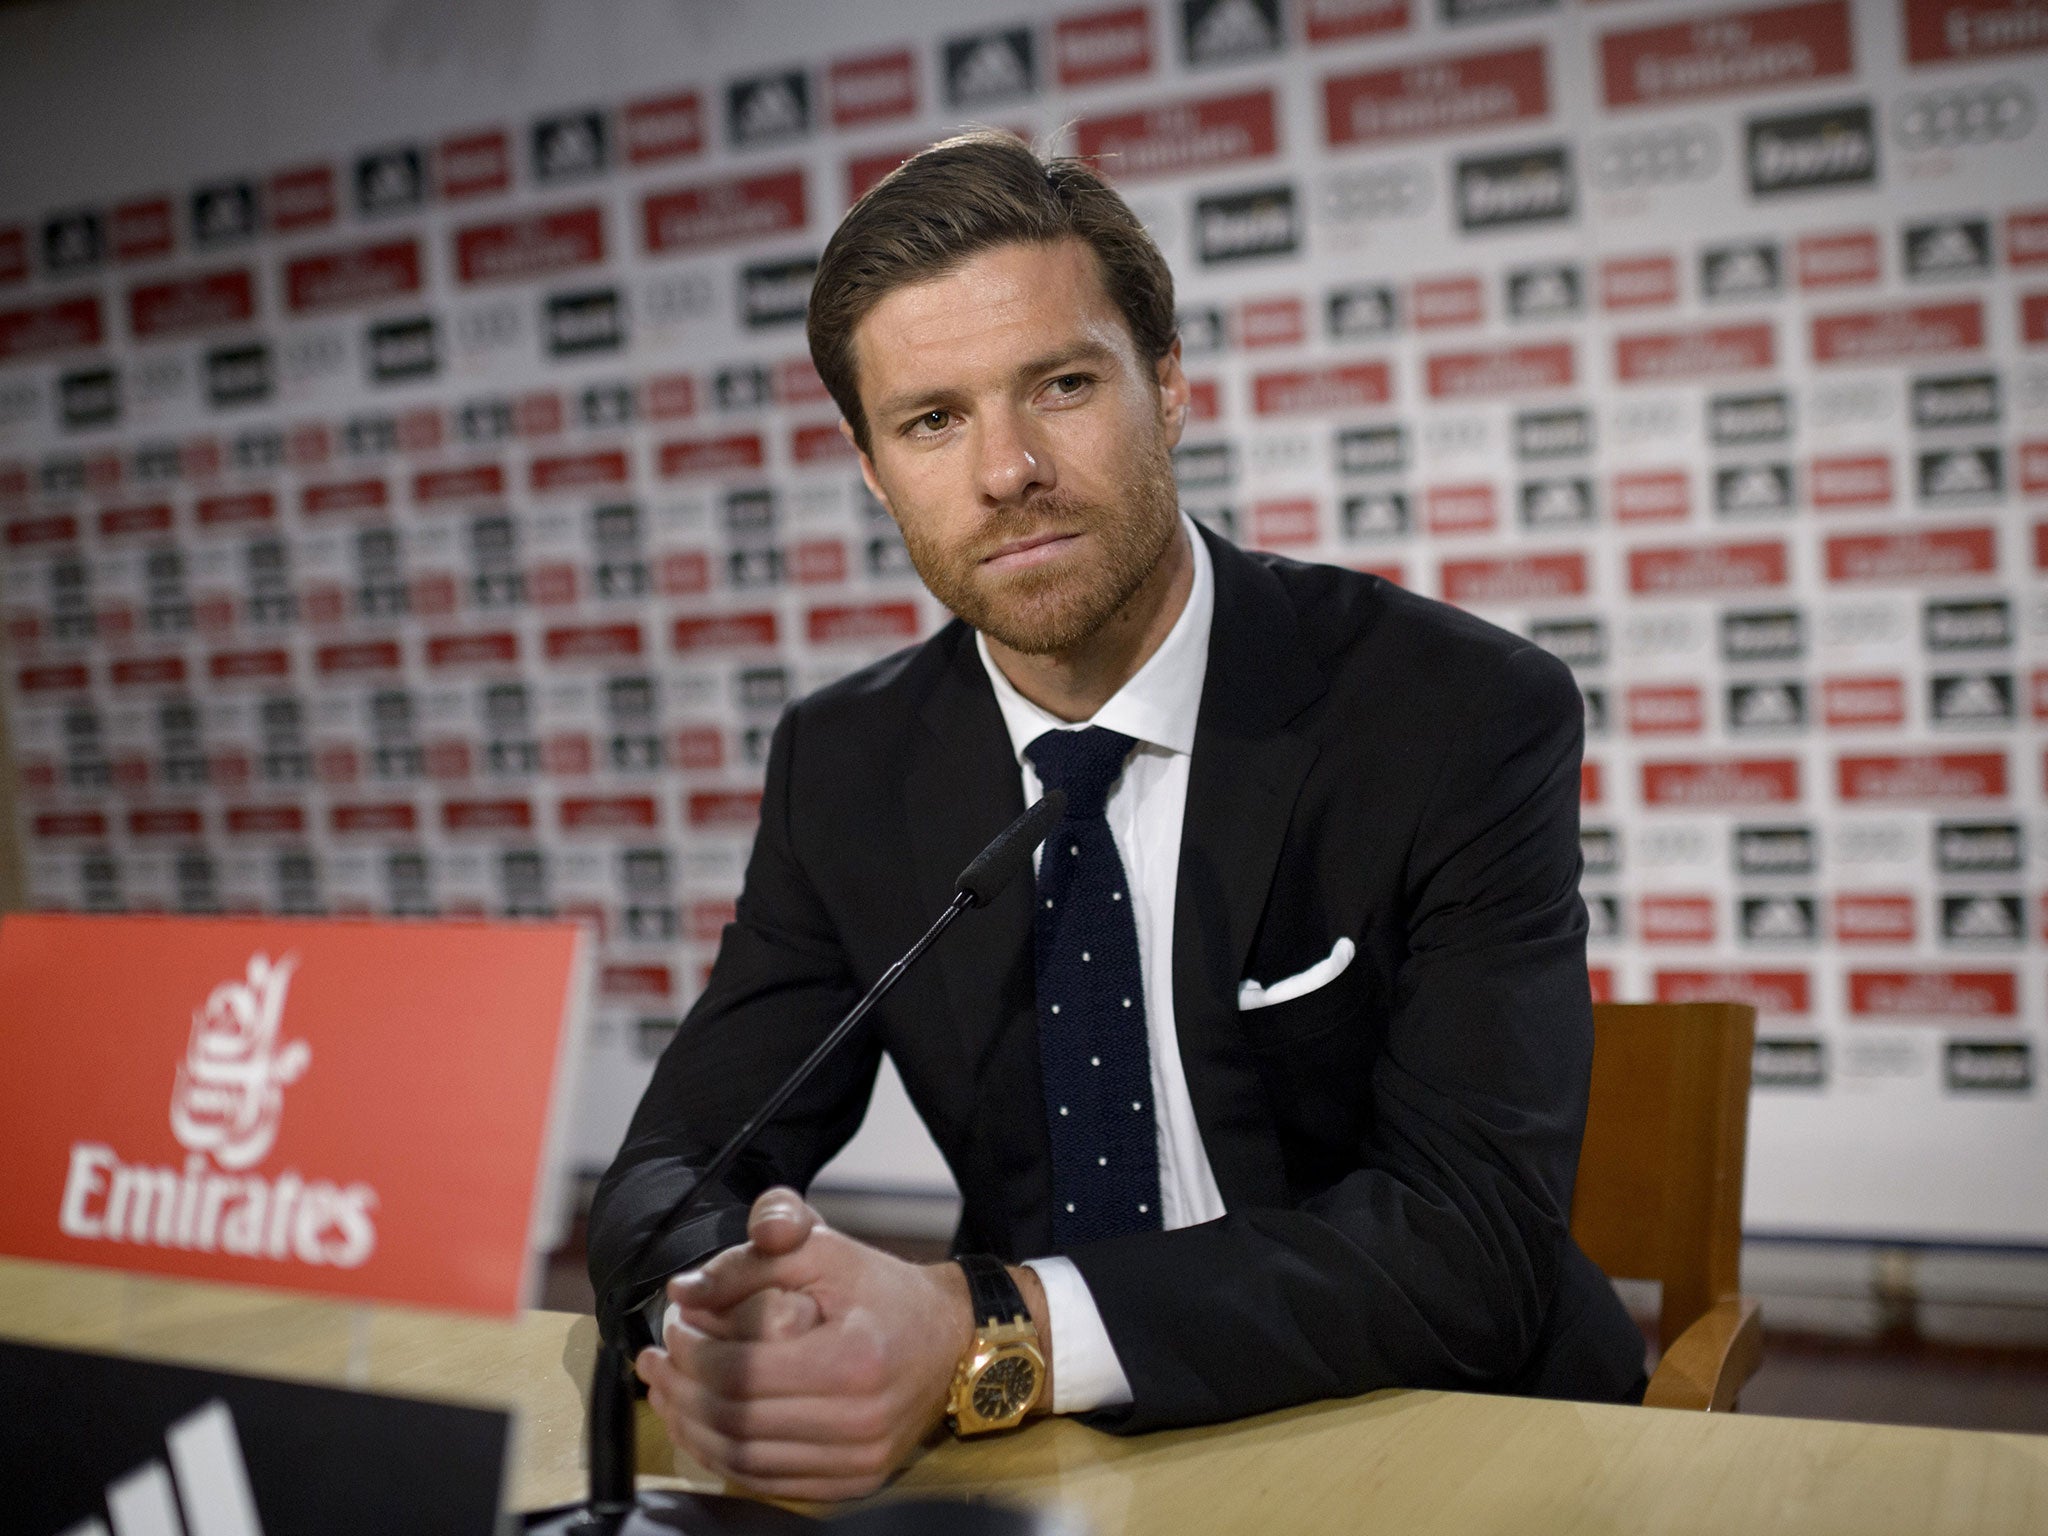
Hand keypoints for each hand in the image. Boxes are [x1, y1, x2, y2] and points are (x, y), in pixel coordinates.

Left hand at [634, 1187, 984, 1500]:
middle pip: (737, 1420)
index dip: (692, 1353)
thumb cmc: (881, 1290)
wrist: (948, 1338)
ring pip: (745, 1460)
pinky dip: (724, 1457)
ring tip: (668, 1392)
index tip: (672, 1328)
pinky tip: (703, 1425)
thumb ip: (750, 1261)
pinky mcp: (856, 1481)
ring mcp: (861, 1459)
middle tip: (655, 1361)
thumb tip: (684, 1292)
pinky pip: (769, 1480)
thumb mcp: (821, 1250)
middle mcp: (861, 1420)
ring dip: (692, 1427)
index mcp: (854, 1358)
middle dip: (681, 1389)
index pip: (742, 1371)